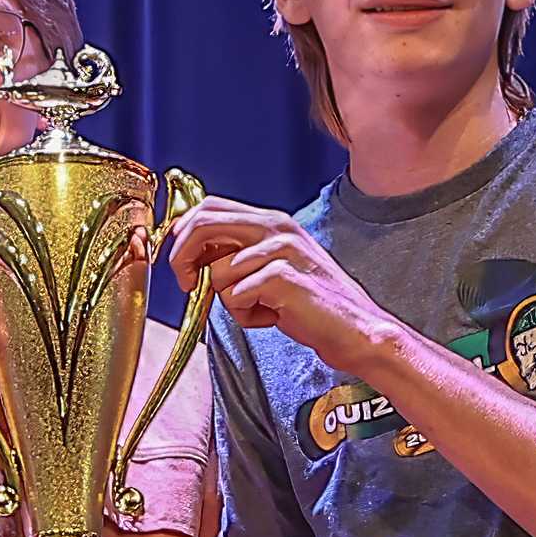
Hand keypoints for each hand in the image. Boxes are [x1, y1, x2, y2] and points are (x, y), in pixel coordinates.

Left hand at [169, 196, 399, 364]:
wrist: (355, 329)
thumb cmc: (311, 303)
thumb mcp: (273, 266)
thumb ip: (240, 253)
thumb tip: (195, 256)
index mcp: (273, 221)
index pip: (210, 207)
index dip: (182, 232)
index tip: (180, 262)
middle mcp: (276, 227)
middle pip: (203, 224)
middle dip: (183, 258)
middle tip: (188, 285)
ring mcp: (281, 250)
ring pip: (218, 273)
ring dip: (231, 302)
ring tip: (263, 309)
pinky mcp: (282, 277)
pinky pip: (236, 298)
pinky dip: (248, 317)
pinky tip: (275, 317)